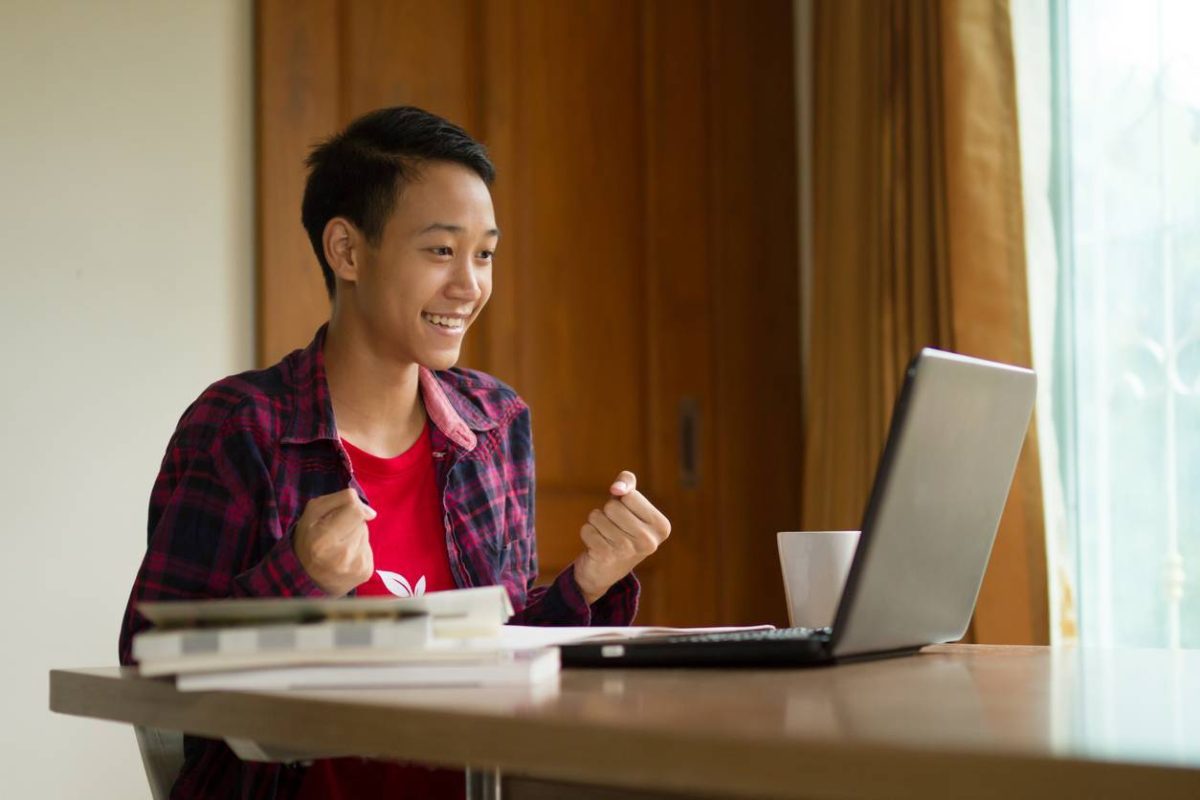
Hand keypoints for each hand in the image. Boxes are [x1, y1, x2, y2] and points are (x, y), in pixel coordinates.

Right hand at [292, 488, 375, 596]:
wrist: (308, 576)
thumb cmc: (309, 538)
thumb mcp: (314, 511)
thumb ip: (341, 499)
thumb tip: (371, 513)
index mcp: (323, 540)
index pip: (356, 510)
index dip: (350, 507)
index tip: (339, 514)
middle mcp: (341, 557)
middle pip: (361, 523)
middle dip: (350, 523)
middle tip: (333, 535)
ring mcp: (355, 567)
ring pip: (365, 535)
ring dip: (355, 536)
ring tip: (338, 546)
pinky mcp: (365, 572)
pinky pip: (369, 549)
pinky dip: (359, 549)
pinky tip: (346, 557)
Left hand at [572, 471, 670, 603]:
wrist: (607, 570)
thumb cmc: (621, 528)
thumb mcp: (630, 503)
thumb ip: (627, 483)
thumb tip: (616, 488)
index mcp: (661, 526)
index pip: (630, 495)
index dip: (622, 500)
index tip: (627, 517)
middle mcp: (648, 541)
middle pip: (613, 506)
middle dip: (607, 512)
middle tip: (614, 527)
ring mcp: (627, 551)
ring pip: (597, 516)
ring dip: (596, 522)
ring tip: (605, 536)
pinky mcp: (605, 557)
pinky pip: (587, 529)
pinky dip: (588, 533)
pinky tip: (596, 545)